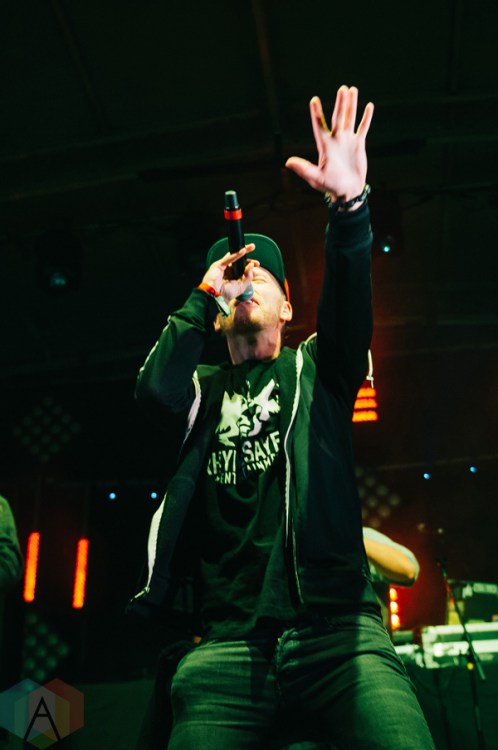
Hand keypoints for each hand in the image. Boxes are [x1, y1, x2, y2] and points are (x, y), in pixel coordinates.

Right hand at [201, 244, 257, 300]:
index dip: (249, 265)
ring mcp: (223, 267)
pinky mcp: (218, 265)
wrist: (214, 296)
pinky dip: (236, 255)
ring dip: (242, 251)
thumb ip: (248, 277)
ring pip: (234, 257)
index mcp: (233, 277)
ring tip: (251, 246)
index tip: (257, 264)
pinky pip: (228, 259)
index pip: (242, 268)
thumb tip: (252, 265)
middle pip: (238, 260)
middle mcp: (228, 271)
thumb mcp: (241, 286)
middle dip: (246, 254)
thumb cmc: (225, 293)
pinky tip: (243, 251)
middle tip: (253, 248)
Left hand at [285, 86, 373, 201]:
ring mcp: (347, 141)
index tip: (314, 100)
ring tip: (352, 90)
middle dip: (340, 103)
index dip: (317, 113)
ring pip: (350, 119)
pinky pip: (363, 128)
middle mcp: (336, 140)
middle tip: (342, 88)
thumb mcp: (316, 178)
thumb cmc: (330, 186)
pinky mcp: (359, 144)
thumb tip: (288, 162)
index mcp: (325, 146)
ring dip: (351, 105)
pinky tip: (368, 106)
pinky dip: (366, 118)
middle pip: (337, 117)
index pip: (319, 126)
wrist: (347, 191)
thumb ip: (304, 169)